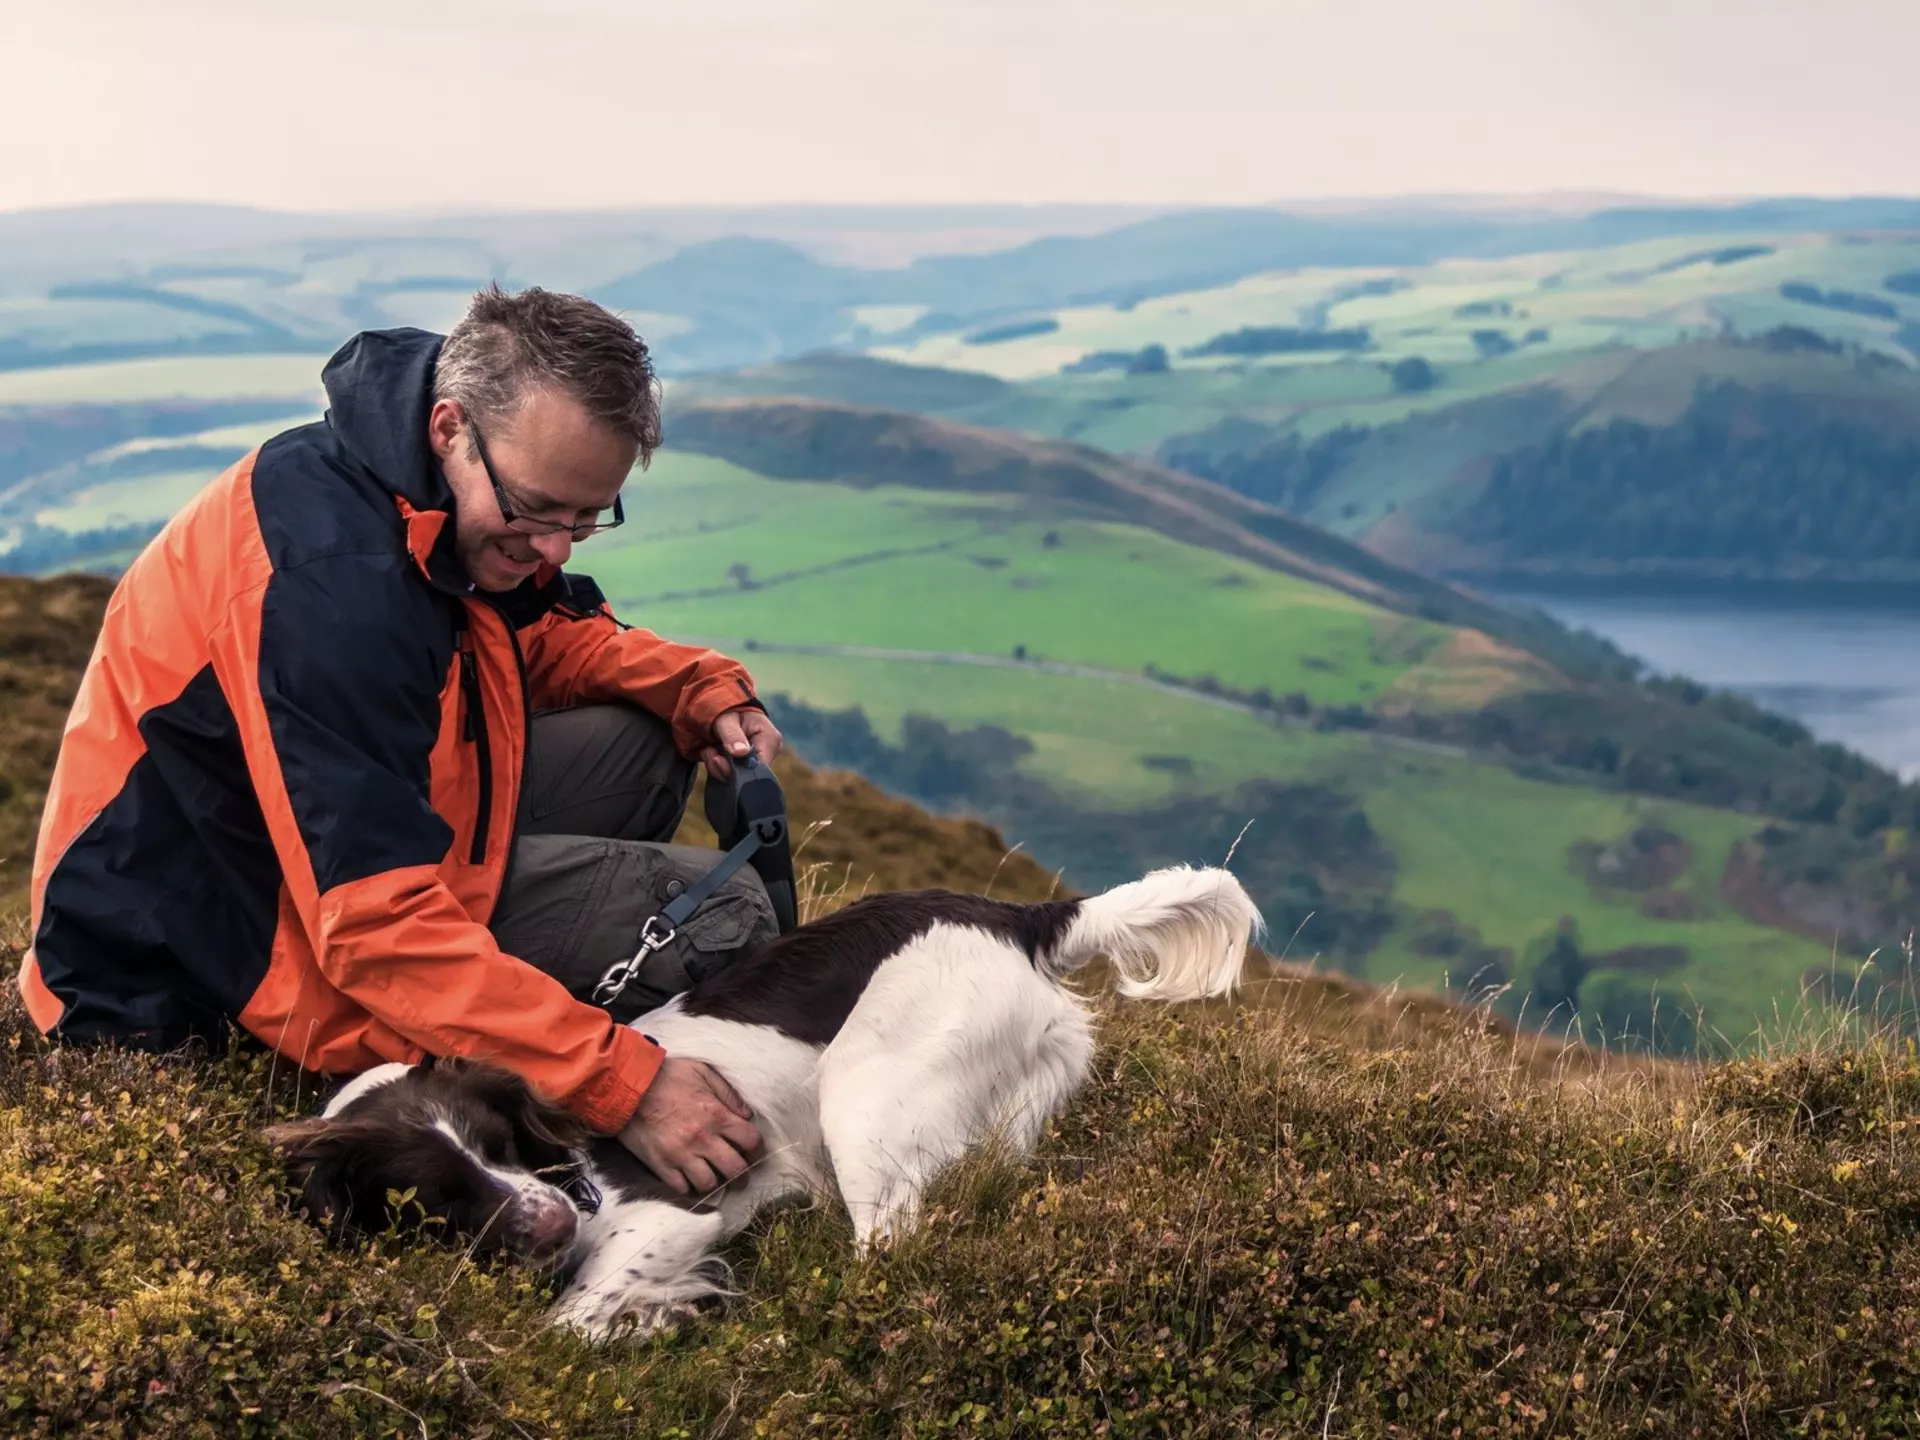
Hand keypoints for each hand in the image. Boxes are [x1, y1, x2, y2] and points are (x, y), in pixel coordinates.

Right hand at [617, 1056, 761, 1194]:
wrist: (627, 1087)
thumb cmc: (667, 1076)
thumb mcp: (703, 1071)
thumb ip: (728, 1092)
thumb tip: (747, 1114)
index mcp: (717, 1115)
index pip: (750, 1141)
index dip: (757, 1149)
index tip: (753, 1152)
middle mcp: (703, 1139)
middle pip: (735, 1169)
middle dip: (742, 1175)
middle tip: (740, 1176)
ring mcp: (681, 1156)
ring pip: (709, 1184)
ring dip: (715, 1182)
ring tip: (714, 1178)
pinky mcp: (661, 1166)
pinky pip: (681, 1188)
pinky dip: (688, 1187)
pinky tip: (690, 1178)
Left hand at [699, 705, 783, 781]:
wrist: (725, 709)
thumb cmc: (728, 710)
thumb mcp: (726, 720)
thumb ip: (732, 735)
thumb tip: (741, 753)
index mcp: (770, 739)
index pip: (760, 767)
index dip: (738, 769)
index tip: (717, 759)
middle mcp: (769, 752)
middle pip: (747, 774)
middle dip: (723, 767)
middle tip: (709, 751)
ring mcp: (759, 760)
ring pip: (737, 776)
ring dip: (717, 767)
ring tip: (708, 750)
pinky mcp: (748, 765)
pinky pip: (733, 774)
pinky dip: (718, 768)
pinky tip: (712, 753)